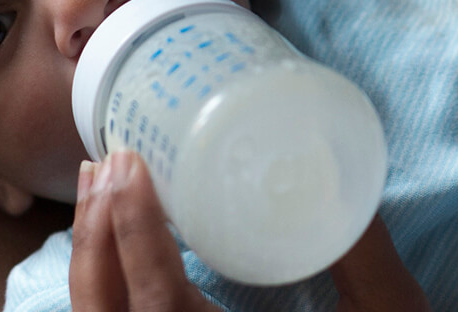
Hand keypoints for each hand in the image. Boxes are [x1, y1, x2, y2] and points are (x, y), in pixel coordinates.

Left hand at [71, 152, 428, 311]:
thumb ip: (366, 260)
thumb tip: (344, 174)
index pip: (158, 302)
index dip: (134, 230)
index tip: (130, 164)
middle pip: (103, 311)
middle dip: (98, 232)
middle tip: (109, 161)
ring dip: (91, 257)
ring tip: (100, 188)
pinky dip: (103, 288)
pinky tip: (115, 247)